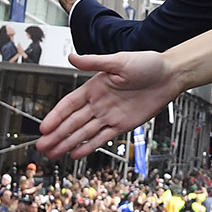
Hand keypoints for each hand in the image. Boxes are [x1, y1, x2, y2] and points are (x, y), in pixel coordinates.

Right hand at [34, 52, 179, 157]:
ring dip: (68, 143)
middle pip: (73, 122)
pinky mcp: (122, 125)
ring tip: (53, 154)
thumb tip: (72, 57)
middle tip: (41, 146)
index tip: (43, 127)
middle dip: (56, 134)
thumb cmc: (147, 63)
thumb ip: (94, 62)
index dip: (56, 116)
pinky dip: (89, 146)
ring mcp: (110, 115)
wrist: (170, 74)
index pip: (69, 104)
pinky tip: (76, 154)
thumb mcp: (119, 60)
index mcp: (95, 87)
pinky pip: (102, 138)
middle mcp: (99, 103)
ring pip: (84, 133)